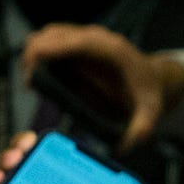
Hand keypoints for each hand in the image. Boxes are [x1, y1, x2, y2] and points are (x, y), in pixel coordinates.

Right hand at [19, 23, 183, 153]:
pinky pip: (48, 41)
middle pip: (53, 34)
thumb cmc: (146, 93)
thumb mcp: (150, 113)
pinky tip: (40, 76)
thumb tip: (122, 148)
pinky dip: (38, 55)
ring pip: (47, 35)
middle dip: (34, 57)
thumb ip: (139, 130)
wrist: (151, 79)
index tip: (32, 71)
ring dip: (33, 55)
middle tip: (32, 86)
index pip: (77, 42)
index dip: (51, 51)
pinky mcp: (75, 43)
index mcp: (112, 50)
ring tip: (34, 82)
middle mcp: (96, 38)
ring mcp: (84, 38)